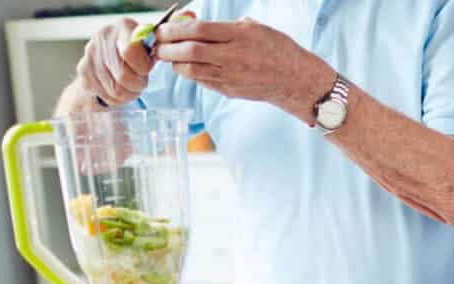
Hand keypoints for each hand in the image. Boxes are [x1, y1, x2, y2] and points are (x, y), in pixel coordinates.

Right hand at [76, 18, 152, 105]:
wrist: (113, 54)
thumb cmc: (139, 51)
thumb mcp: (150, 47)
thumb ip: (154, 52)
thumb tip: (159, 56)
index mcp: (124, 27)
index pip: (130, 52)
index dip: (142, 68)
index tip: (146, 70)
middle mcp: (103, 36)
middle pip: (122, 76)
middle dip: (137, 85)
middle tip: (141, 83)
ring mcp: (90, 53)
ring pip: (114, 90)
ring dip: (128, 94)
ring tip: (132, 87)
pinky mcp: (83, 69)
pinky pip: (103, 94)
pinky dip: (116, 98)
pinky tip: (120, 89)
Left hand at [154, 18, 333, 124]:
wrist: (294, 80)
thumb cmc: (276, 49)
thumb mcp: (254, 27)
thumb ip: (226, 26)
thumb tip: (196, 23)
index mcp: (239, 35)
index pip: (198, 30)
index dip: (175, 28)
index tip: (163, 28)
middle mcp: (234, 56)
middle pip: (190, 51)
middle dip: (168, 47)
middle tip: (158, 44)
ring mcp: (231, 76)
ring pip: (192, 70)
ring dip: (175, 62)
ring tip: (168, 56)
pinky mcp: (230, 90)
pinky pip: (202, 81)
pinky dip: (189, 73)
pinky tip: (185, 67)